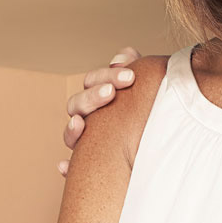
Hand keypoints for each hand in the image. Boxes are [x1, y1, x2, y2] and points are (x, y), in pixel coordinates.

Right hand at [58, 47, 141, 176]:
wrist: (157, 144)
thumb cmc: (146, 108)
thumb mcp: (143, 88)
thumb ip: (134, 68)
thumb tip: (125, 54)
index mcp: (99, 95)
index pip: (93, 80)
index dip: (107, 76)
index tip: (130, 76)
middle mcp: (88, 116)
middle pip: (77, 103)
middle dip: (91, 97)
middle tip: (110, 92)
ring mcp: (86, 140)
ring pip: (70, 133)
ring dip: (72, 128)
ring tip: (80, 123)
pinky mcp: (88, 165)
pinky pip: (71, 168)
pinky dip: (66, 166)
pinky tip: (64, 165)